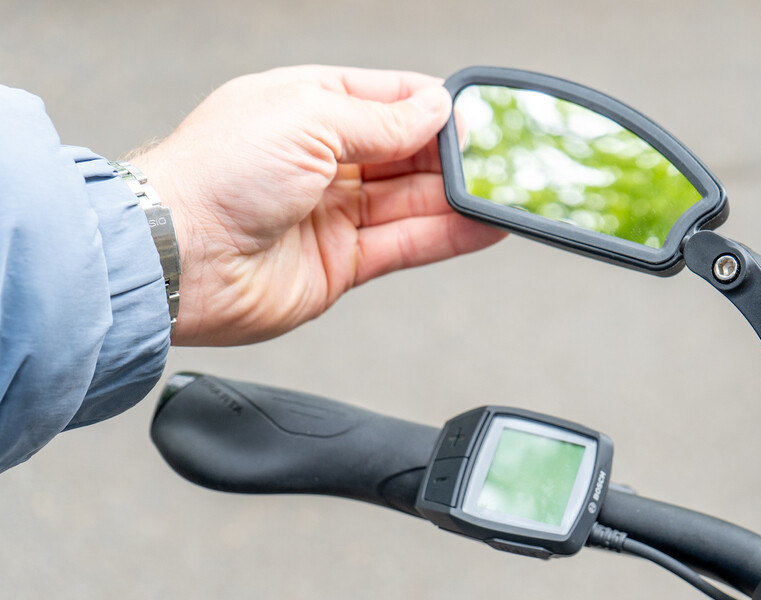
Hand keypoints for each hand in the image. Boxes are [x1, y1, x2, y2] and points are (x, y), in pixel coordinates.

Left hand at [132, 65, 503, 345]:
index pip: (388, 98)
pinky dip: (449, 236)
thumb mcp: (307, 118)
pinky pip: (407, 244)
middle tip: (501, 159)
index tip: (476, 118)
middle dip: (453, 155)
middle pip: (407, 152)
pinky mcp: (341, 262)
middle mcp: (321, 159)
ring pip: (413, 201)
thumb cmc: (214, 175)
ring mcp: (332, 212)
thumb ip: (380, 119)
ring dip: (459, 198)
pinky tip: (484, 226)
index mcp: (307, 107)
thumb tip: (435, 109)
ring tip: (505, 194)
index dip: (435, 107)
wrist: (177, 258)